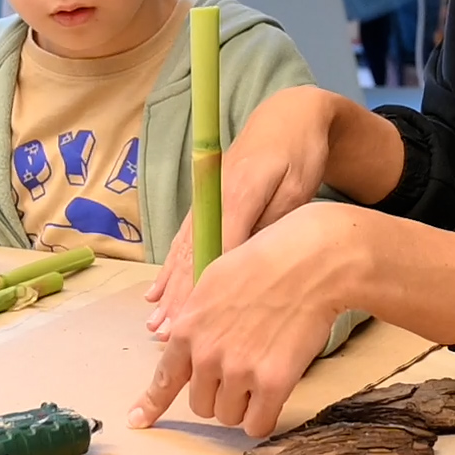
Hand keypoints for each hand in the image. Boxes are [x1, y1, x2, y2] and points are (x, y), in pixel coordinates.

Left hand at [129, 203, 354, 437]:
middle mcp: (208, 355)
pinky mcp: (273, 384)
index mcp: (188, 329)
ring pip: (229, 417)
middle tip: (242, 368)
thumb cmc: (264, 261)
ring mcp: (240, 371)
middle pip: (200, 404)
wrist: (308, 261)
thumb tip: (185, 340)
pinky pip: (258, 425)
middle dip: (218, 393)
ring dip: (243, 405)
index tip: (139, 422)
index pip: (163, 379)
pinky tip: (273, 398)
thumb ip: (195, 319)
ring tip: (262, 371)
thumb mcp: (212, 281)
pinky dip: (263, 418)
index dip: (151, 405)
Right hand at [145, 86, 339, 335]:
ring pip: (182, 252)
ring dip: (169, 290)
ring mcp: (204, 201)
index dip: (203, 288)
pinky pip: (182, 241)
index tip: (195, 323)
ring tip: (155, 325)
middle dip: (179, 299)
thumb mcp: (296, 189)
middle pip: (191, 256)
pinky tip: (155, 294)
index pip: (215, 250)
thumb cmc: (299, 153)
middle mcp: (211, 199)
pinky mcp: (205, 203)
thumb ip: (272, 225)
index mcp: (236, 195)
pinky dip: (169, 269)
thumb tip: (250, 266)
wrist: (289, 116)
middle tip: (166, 338)